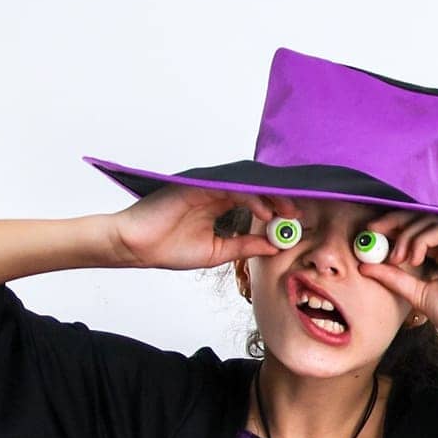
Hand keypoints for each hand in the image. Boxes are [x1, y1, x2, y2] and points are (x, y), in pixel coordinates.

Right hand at [106, 184, 302, 270]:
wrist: (137, 248)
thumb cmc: (168, 248)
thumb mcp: (218, 252)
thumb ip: (245, 246)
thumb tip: (274, 247)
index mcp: (219, 205)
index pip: (255, 201)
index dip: (277, 209)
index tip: (296, 223)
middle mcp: (214, 192)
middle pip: (255, 189)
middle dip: (280, 200)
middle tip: (299, 215)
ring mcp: (205, 187)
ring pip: (247, 186)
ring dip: (271, 198)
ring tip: (287, 214)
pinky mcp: (196, 186)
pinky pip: (230, 188)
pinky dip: (250, 198)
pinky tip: (264, 213)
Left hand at [354, 213, 437, 349]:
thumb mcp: (415, 293)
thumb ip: (393, 278)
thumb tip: (364, 266)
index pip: (416, 230)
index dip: (393, 227)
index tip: (370, 233)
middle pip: (422, 218)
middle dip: (394, 222)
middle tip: (374, 231)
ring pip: (429, 222)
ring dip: (406, 236)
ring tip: (397, 258)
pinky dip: (422, 240)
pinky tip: (414, 258)